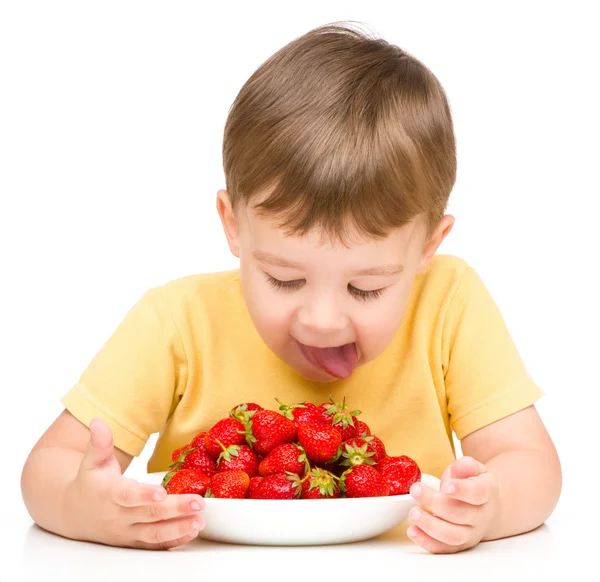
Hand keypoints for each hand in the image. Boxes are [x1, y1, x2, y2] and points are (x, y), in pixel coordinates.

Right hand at [66, 418, 205, 549]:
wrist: (75, 515)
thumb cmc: (90, 483)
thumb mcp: (92, 461)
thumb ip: (99, 443)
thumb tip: (98, 421)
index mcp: (108, 494)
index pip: (127, 495)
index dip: (143, 495)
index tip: (161, 492)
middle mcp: (118, 516)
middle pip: (149, 514)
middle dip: (175, 509)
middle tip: (199, 502)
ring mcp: (127, 531)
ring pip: (154, 533)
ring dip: (179, 528)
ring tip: (200, 520)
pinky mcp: (135, 541)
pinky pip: (155, 543)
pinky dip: (175, 539)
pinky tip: (193, 532)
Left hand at [406, 456, 499, 553]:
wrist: (484, 507)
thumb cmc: (471, 483)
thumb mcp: (472, 469)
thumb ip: (466, 466)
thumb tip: (465, 465)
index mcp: (486, 492)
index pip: (477, 493)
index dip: (462, 490)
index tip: (446, 487)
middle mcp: (481, 516)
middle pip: (459, 514)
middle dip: (435, 503)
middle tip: (415, 490)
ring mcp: (471, 533)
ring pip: (453, 536)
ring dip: (430, 526)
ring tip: (412, 513)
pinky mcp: (459, 546)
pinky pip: (444, 549)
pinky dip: (427, 542)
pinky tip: (413, 531)